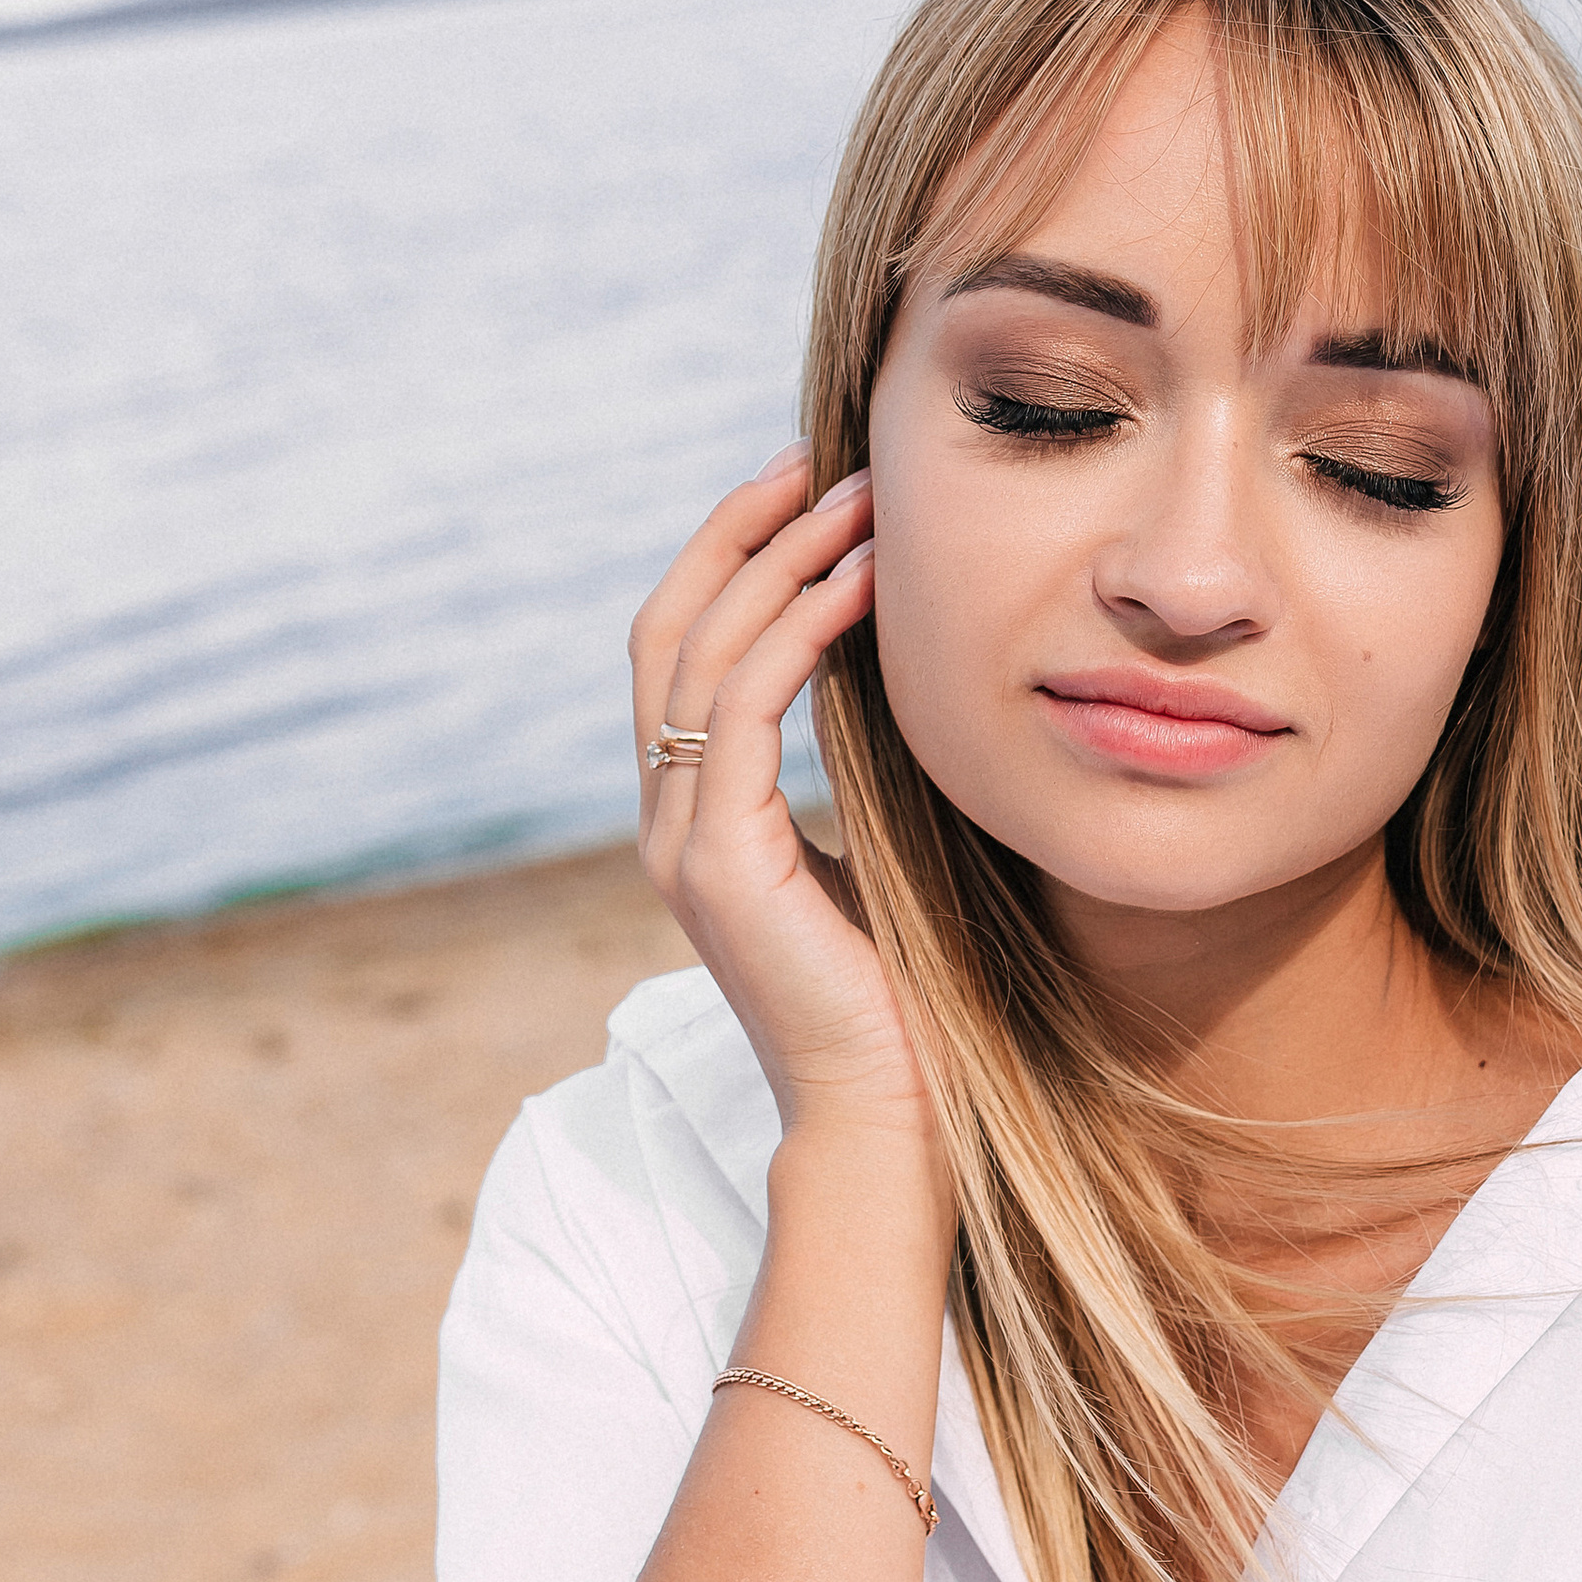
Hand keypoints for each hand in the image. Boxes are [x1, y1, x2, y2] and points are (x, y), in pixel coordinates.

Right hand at [629, 450, 938, 1155]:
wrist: (894, 1122)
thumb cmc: (910, 1001)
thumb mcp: (883, 852)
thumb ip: (867, 770)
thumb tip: (912, 674)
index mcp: (698, 816)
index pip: (685, 649)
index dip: (734, 557)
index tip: (808, 487)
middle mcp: (669, 820)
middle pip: (669, 628)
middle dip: (742, 532)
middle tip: (821, 459)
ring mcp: (683, 841)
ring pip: (700, 654)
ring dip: (781, 563)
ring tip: (861, 503)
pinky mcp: (718, 865)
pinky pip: (742, 711)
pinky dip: (798, 631)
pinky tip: (863, 586)